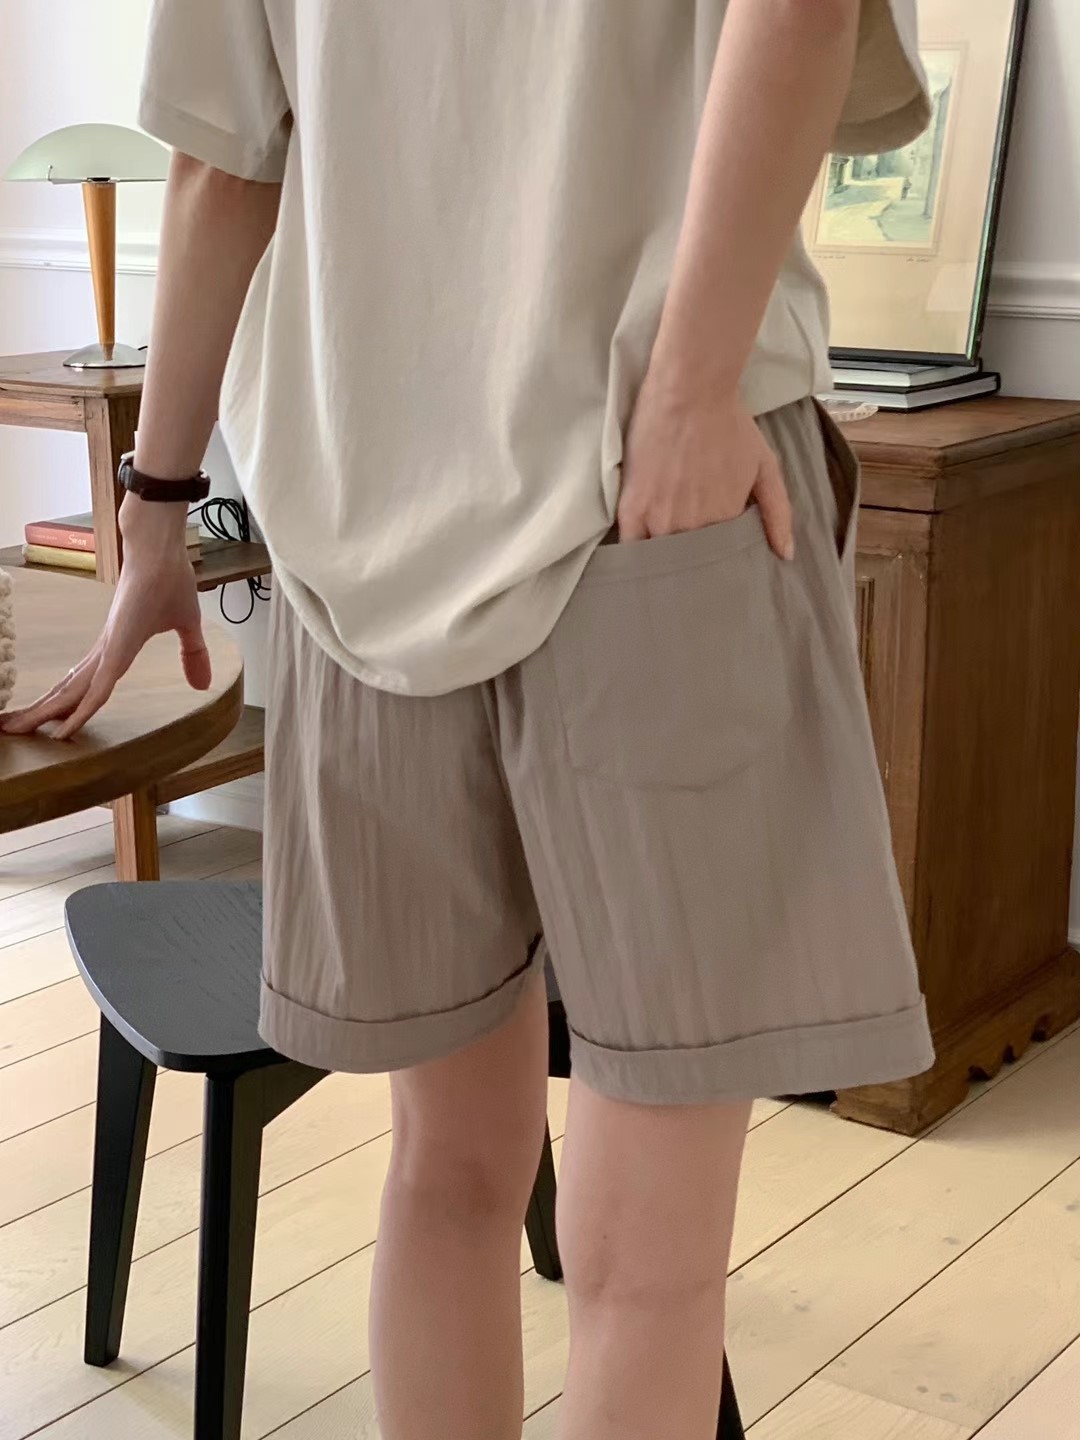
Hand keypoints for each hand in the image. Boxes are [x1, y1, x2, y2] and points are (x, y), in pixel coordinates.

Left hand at [0, 500, 210, 739]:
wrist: (160, 549)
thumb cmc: (170, 578)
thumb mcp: (188, 627)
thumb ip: (193, 655)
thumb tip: (201, 685)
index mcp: (116, 648)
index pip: (85, 684)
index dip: (68, 704)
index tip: (49, 724)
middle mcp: (105, 651)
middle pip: (66, 690)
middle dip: (39, 711)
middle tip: (10, 730)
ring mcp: (108, 649)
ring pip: (70, 693)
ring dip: (43, 715)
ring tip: (13, 730)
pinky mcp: (117, 647)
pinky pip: (97, 690)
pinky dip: (80, 712)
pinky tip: (62, 731)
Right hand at [616, 372, 793, 558]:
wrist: (688, 391)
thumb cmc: (730, 424)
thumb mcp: (765, 465)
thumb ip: (778, 512)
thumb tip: (785, 555)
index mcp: (725, 521)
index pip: (721, 559)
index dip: (717, 563)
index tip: (716, 565)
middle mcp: (693, 527)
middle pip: (690, 564)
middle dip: (692, 570)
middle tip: (692, 572)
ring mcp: (659, 520)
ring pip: (661, 561)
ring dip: (665, 565)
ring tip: (667, 568)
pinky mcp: (632, 508)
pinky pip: (631, 548)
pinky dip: (637, 557)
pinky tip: (641, 561)